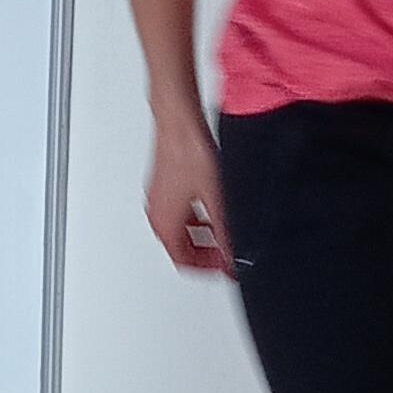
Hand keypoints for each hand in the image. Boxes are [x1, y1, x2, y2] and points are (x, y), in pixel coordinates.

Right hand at [146, 111, 233, 275]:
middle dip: (205, 254)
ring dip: (200, 236)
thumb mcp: (217, 200)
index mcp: (166, 224)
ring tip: (222, 232)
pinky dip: (194, 218)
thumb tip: (235, 253)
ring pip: (179, 231)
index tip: (226, 266)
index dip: (208, 268)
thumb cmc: (189, 154)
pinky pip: (177, 213)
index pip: (184, 262)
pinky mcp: (162, 186)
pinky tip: (212, 208)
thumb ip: (226, 232)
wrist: (179, 123)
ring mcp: (158, 200)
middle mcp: (157, 214)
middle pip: (180, 248)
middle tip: (226, 253)